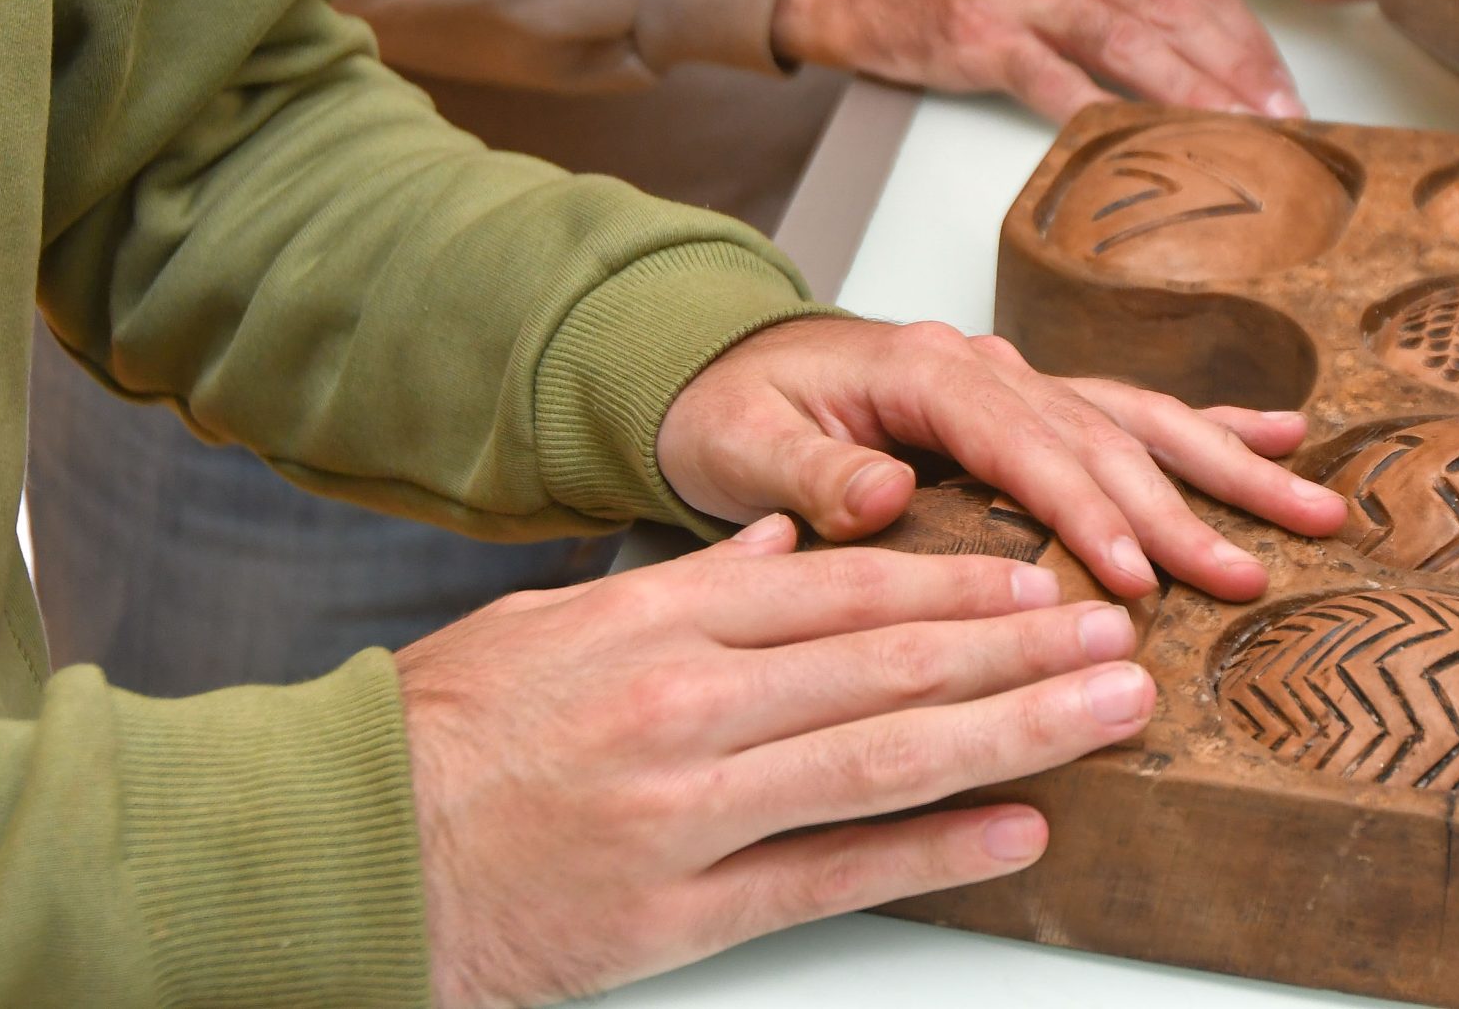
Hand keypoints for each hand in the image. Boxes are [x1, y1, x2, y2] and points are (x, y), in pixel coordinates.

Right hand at [399, 517, 1152, 1007]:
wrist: (337, 851)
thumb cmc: (440, 731)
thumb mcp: (553, 619)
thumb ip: (683, 585)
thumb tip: (783, 544)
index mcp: (657, 621)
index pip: (843, 590)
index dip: (958, 585)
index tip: (1043, 579)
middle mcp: (686, 704)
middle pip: (889, 665)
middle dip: (1023, 649)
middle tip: (1121, 635)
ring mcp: (686, 812)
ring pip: (883, 759)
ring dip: (1016, 733)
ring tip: (1109, 711)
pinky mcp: (672, 913)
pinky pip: (828, 876)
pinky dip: (933, 854)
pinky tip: (1018, 835)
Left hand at [656, 316, 1345, 599]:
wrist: (712, 365)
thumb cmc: (725, 406)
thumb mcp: (738, 443)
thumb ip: (807, 473)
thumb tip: (881, 494)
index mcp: (924, 372)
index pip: (1025, 446)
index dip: (1086, 512)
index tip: (1138, 577)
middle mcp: (985, 366)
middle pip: (1103, 436)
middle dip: (1186, 506)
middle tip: (1249, 576)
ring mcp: (1016, 380)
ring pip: (1140, 419)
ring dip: (1229, 464)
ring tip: (1314, 507)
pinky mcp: (1028, 404)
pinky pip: (1130, 410)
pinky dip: (1208, 422)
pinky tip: (1281, 434)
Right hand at [771, 0, 1302, 121]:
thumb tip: (1195, 36)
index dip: (1246, 33)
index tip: (1282, 83)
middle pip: (1173, 7)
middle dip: (1238, 69)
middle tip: (1282, 121)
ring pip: (1129, 42)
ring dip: (1191, 95)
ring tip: (1236, 137)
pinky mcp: (981, 34)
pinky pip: (1056, 81)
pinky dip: (1105, 114)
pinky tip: (1143, 143)